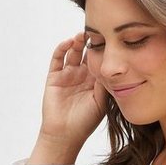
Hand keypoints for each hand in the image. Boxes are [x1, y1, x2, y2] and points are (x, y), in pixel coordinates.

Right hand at [37, 32, 108, 148]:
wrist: (65, 134)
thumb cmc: (85, 122)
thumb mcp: (101, 101)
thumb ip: (105, 83)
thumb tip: (111, 64)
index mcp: (94, 81)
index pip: (100, 60)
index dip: (104, 49)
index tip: (110, 37)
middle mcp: (81, 76)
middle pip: (87, 52)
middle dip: (91, 41)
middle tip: (97, 30)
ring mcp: (67, 75)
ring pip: (73, 52)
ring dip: (77, 42)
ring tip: (82, 35)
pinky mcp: (54, 77)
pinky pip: (57, 58)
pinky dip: (62, 48)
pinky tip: (69, 43)